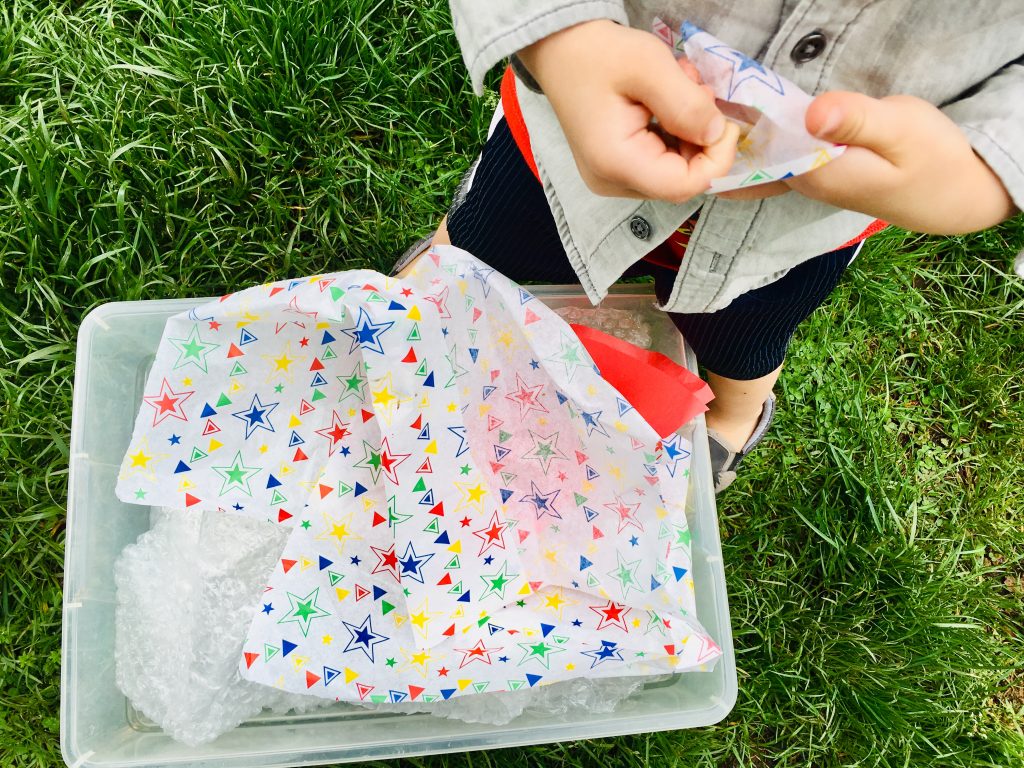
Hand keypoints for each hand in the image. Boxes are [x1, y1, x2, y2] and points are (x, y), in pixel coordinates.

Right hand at [517, 20, 738, 202]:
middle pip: (679, 179)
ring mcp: (611, 178)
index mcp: (616, 163)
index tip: (726, 120)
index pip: (683, 185)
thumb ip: (687, 104)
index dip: (717, 159)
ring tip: (680, 87)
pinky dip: (675, 133)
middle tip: (696, 89)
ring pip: (673, 170)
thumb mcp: (648, 65)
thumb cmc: (597, 53)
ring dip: (689, 130)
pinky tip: (668, 100)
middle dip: (701, 137)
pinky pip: (659, 162)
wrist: (560, 49)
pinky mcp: (615, 168)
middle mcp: (611, 181)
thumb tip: (718, 135)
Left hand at [718, 92, 1015, 233]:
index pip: (751, 151)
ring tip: (701, 91)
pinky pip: (770, 151)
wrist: (949, 193)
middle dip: (714, 129)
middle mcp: (800, 180)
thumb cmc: (930, 160)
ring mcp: (804, 177)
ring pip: (753, 154)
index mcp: (812, 173)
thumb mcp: (901, 130)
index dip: (723, 125)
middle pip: (744, 156)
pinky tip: (732, 112)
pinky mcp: (814, 169)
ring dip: (729, 128)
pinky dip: (750, 133)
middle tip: (690, 85)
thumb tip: (812, 113)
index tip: (699, 92)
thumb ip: (857, 121)